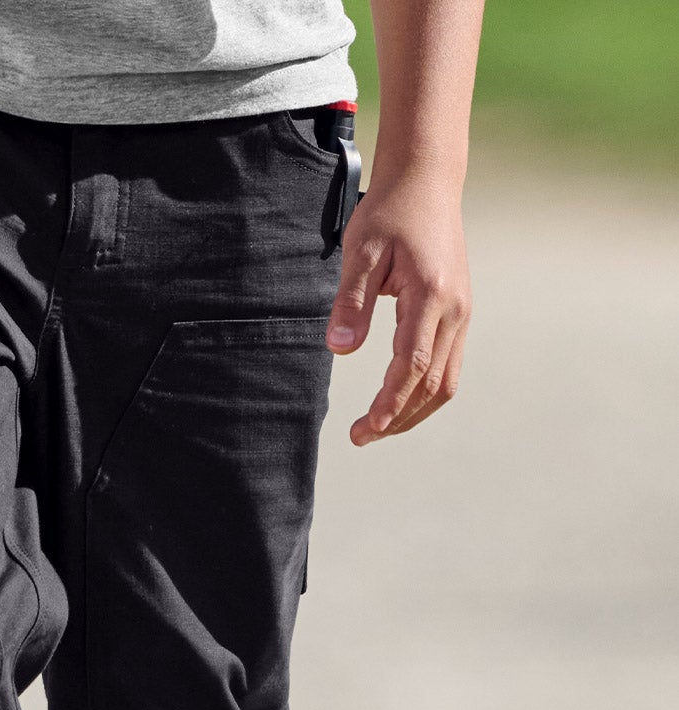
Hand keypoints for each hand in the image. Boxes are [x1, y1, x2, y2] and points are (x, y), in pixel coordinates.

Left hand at [325, 168, 470, 443]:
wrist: (427, 181)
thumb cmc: (389, 212)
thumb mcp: (360, 251)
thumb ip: (350, 303)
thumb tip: (339, 350)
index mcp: (430, 296)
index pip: (411, 366)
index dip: (389, 403)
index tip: (365, 429)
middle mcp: (454, 310)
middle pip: (431, 384)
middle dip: (396, 418)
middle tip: (360, 436)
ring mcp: (462, 313)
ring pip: (445, 382)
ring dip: (412, 412)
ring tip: (377, 427)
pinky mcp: (460, 314)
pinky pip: (449, 367)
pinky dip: (425, 393)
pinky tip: (399, 401)